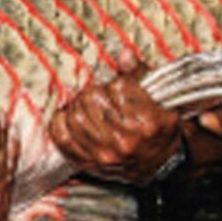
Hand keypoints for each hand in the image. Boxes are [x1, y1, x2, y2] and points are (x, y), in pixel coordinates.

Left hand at [48, 67, 184, 183]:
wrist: (160, 165)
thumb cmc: (158, 128)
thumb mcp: (160, 101)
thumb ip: (140, 75)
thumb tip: (124, 55)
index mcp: (148, 123)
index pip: (118, 87)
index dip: (117, 84)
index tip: (120, 90)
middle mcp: (126, 141)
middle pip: (92, 98)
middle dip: (96, 93)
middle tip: (102, 99)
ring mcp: (105, 154)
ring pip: (76, 115)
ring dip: (79, 107)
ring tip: (89, 108)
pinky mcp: (88, 162)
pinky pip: (62, 136)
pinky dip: (61, 123)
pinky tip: (69, 118)